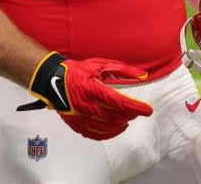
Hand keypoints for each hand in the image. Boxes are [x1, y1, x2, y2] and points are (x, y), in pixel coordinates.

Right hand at [19, 53, 152, 140]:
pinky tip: (116, 128)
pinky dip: (109, 134)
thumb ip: (123, 70)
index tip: (147, 110)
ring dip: (121, 125)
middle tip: (137, 112)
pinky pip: (95, 135)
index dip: (135, 107)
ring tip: (127, 119)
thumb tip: (142, 75)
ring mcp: (79, 117)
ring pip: (106, 128)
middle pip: (114, 116)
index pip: (118, 101)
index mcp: (91, 88)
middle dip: (129, 115)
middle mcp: (85, 104)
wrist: (53, 80)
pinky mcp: (76, 124)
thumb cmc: (77, 71)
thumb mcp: (100, 65)